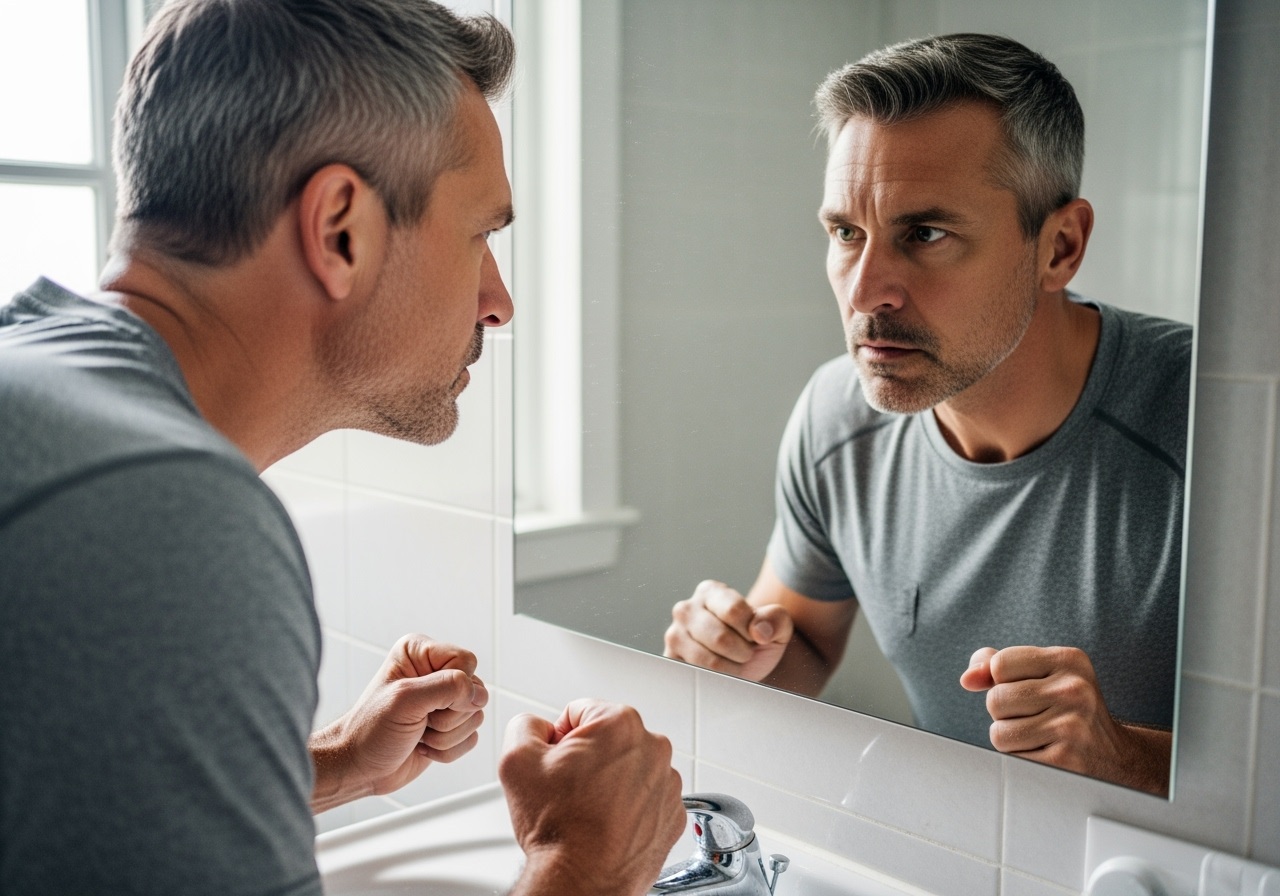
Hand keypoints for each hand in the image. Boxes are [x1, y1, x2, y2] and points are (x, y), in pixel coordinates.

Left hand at [310, 634, 486, 812]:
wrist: (359, 767)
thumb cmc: (370, 731)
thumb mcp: (405, 701)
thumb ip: (447, 688)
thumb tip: (479, 693)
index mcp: (421, 653)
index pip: (466, 661)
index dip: (455, 687)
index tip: (426, 704)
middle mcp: (435, 672)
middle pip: (476, 690)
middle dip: (448, 716)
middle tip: (419, 721)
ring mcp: (444, 700)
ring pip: (476, 716)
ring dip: (446, 736)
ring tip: (418, 734)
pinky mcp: (450, 725)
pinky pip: (471, 738)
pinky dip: (448, 750)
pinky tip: (423, 745)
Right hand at [501, 699, 685, 895]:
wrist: (581, 882)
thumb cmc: (557, 827)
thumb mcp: (516, 760)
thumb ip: (525, 725)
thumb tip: (537, 726)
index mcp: (621, 724)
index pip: (580, 711)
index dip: (558, 738)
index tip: (554, 763)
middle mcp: (654, 749)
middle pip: (608, 739)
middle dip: (586, 758)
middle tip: (567, 789)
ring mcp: (668, 784)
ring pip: (628, 768)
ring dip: (609, 782)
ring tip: (586, 810)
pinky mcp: (673, 816)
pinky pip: (646, 799)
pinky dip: (627, 808)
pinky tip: (606, 824)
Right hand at [664, 579, 793, 680]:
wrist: (745, 664)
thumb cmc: (758, 639)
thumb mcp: (777, 625)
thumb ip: (776, 619)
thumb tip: (759, 631)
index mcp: (710, 592)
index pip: (734, 610)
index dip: (752, 629)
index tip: (755, 635)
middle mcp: (686, 609)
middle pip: (720, 637)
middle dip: (742, 652)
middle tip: (745, 652)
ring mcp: (674, 635)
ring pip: (708, 661)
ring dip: (732, 669)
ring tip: (734, 663)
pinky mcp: (670, 661)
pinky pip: (697, 676)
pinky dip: (717, 681)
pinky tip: (721, 674)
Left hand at [960, 645, 1169, 794]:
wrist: (1117, 757)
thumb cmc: (1068, 710)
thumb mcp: (1042, 674)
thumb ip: (996, 665)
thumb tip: (968, 678)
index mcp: (1070, 660)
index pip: (1000, 664)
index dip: (1001, 681)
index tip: (1027, 689)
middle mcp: (1075, 690)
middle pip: (995, 700)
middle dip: (1005, 713)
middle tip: (1036, 717)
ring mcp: (1072, 726)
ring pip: (999, 733)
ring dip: (1011, 739)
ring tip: (1040, 736)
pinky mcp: (1065, 761)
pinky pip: (1012, 759)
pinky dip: (1022, 759)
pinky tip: (1046, 754)